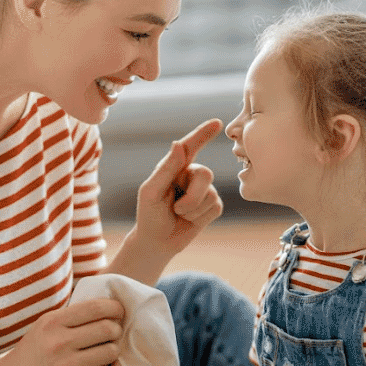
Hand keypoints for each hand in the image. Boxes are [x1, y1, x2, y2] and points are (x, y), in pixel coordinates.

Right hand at [0, 297, 124, 365]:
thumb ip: (71, 317)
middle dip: (116, 330)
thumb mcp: (44, 325)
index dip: (115, 308)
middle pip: (108, 329)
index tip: (118, 312)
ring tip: (108, 351)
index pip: (96, 308)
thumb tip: (107, 309)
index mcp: (53, 321)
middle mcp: (60, 342)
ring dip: (115, 350)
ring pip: (111, 351)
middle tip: (113, 334)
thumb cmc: (31, 352)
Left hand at [135, 119, 223, 255]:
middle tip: (176, 209)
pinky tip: (189, 220)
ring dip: (192, 210)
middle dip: (192, 196)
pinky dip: (199, 217)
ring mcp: (204, 190)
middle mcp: (190, 175)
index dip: (203, 134)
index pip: (190, 146)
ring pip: (210, 193)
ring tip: (179, 215)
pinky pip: (215, 207)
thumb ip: (166, 168)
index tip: (216, 123)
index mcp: (174, 167)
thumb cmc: (149, 214)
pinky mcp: (212, 206)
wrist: (157, 242)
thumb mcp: (152, 191)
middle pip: (205, 174)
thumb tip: (179, 144)